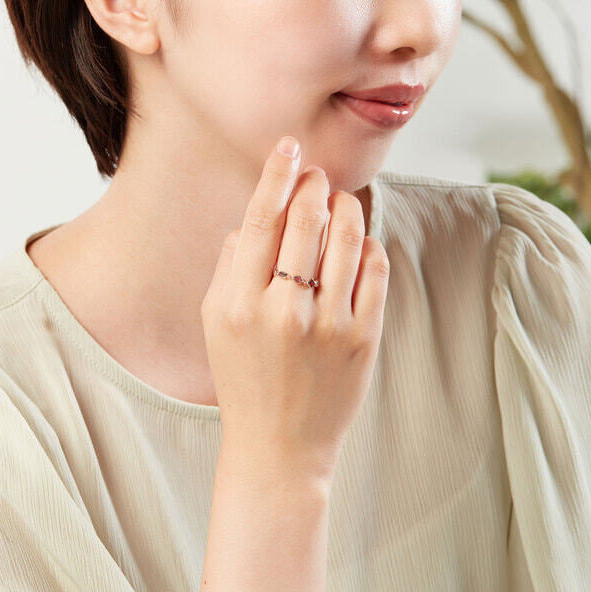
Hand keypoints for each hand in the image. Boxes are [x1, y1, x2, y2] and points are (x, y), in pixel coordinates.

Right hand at [200, 135, 389, 484]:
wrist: (280, 446)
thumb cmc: (244, 381)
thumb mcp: (215, 325)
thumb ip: (228, 268)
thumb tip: (254, 220)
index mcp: (238, 304)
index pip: (261, 220)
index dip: (277, 174)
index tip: (290, 146)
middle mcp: (284, 311)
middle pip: (307, 221)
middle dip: (316, 186)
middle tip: (317, 177)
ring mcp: (329, 326)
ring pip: (348, 237)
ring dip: (347, 207)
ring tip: (342, 202)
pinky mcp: (364, 340)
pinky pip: (375, 272)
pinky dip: (370, 246)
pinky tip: (360, 244)